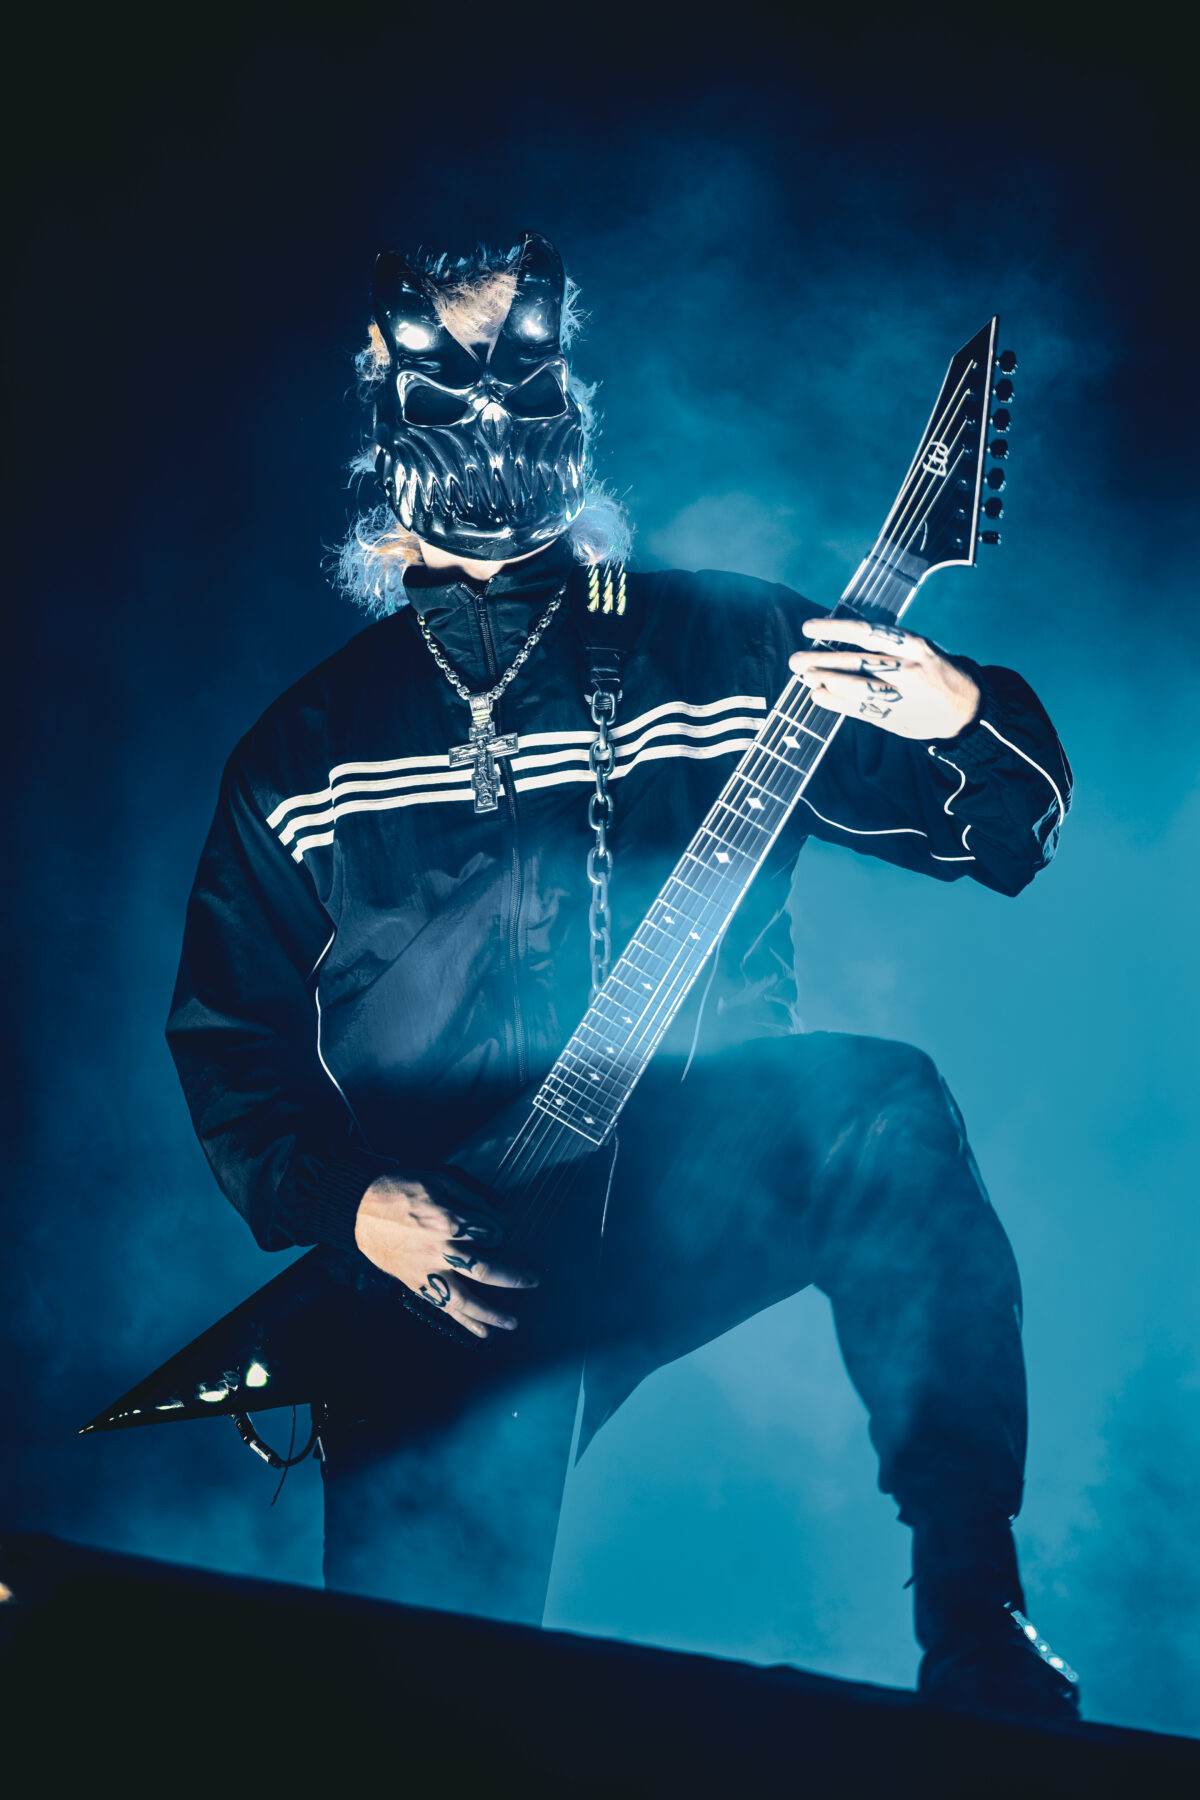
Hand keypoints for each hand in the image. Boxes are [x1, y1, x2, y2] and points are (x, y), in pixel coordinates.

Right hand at [354, 1173, 537, 1337]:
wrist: (359, 1209)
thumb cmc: (400, 1190)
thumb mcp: (438, 1180)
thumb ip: (470, 1199)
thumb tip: (499, 1216)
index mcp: (449, 1221)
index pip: (491, 1232)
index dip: (503, 1231)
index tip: (505, 1232)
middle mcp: (441, 1250)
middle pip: (485, 1269)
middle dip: (513, 1276)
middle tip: (533, 1280)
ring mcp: (428, 1271)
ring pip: (467, 1298)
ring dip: (493, 1313)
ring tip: (513, 1322)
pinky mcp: (417, 1284)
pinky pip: (444, 1307)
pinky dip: (464, 1321)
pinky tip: (483, 1332)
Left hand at [788, 617, 979, 740]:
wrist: (963, 706)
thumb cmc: (931, 670)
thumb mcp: (915, 648)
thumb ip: (884, 645)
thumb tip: (836, 639)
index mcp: (912, 644)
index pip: (866, 632)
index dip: (834, 629)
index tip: (808, 628)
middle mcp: (908, 668)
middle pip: (857, 662)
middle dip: (822, 661)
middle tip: (795, 660)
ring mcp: (902, 695)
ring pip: (857, 687)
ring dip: (827, 682)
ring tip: (805, 677)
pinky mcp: (895, 716)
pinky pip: (860, 709)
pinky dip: (836, 703)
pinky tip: (818, 696)